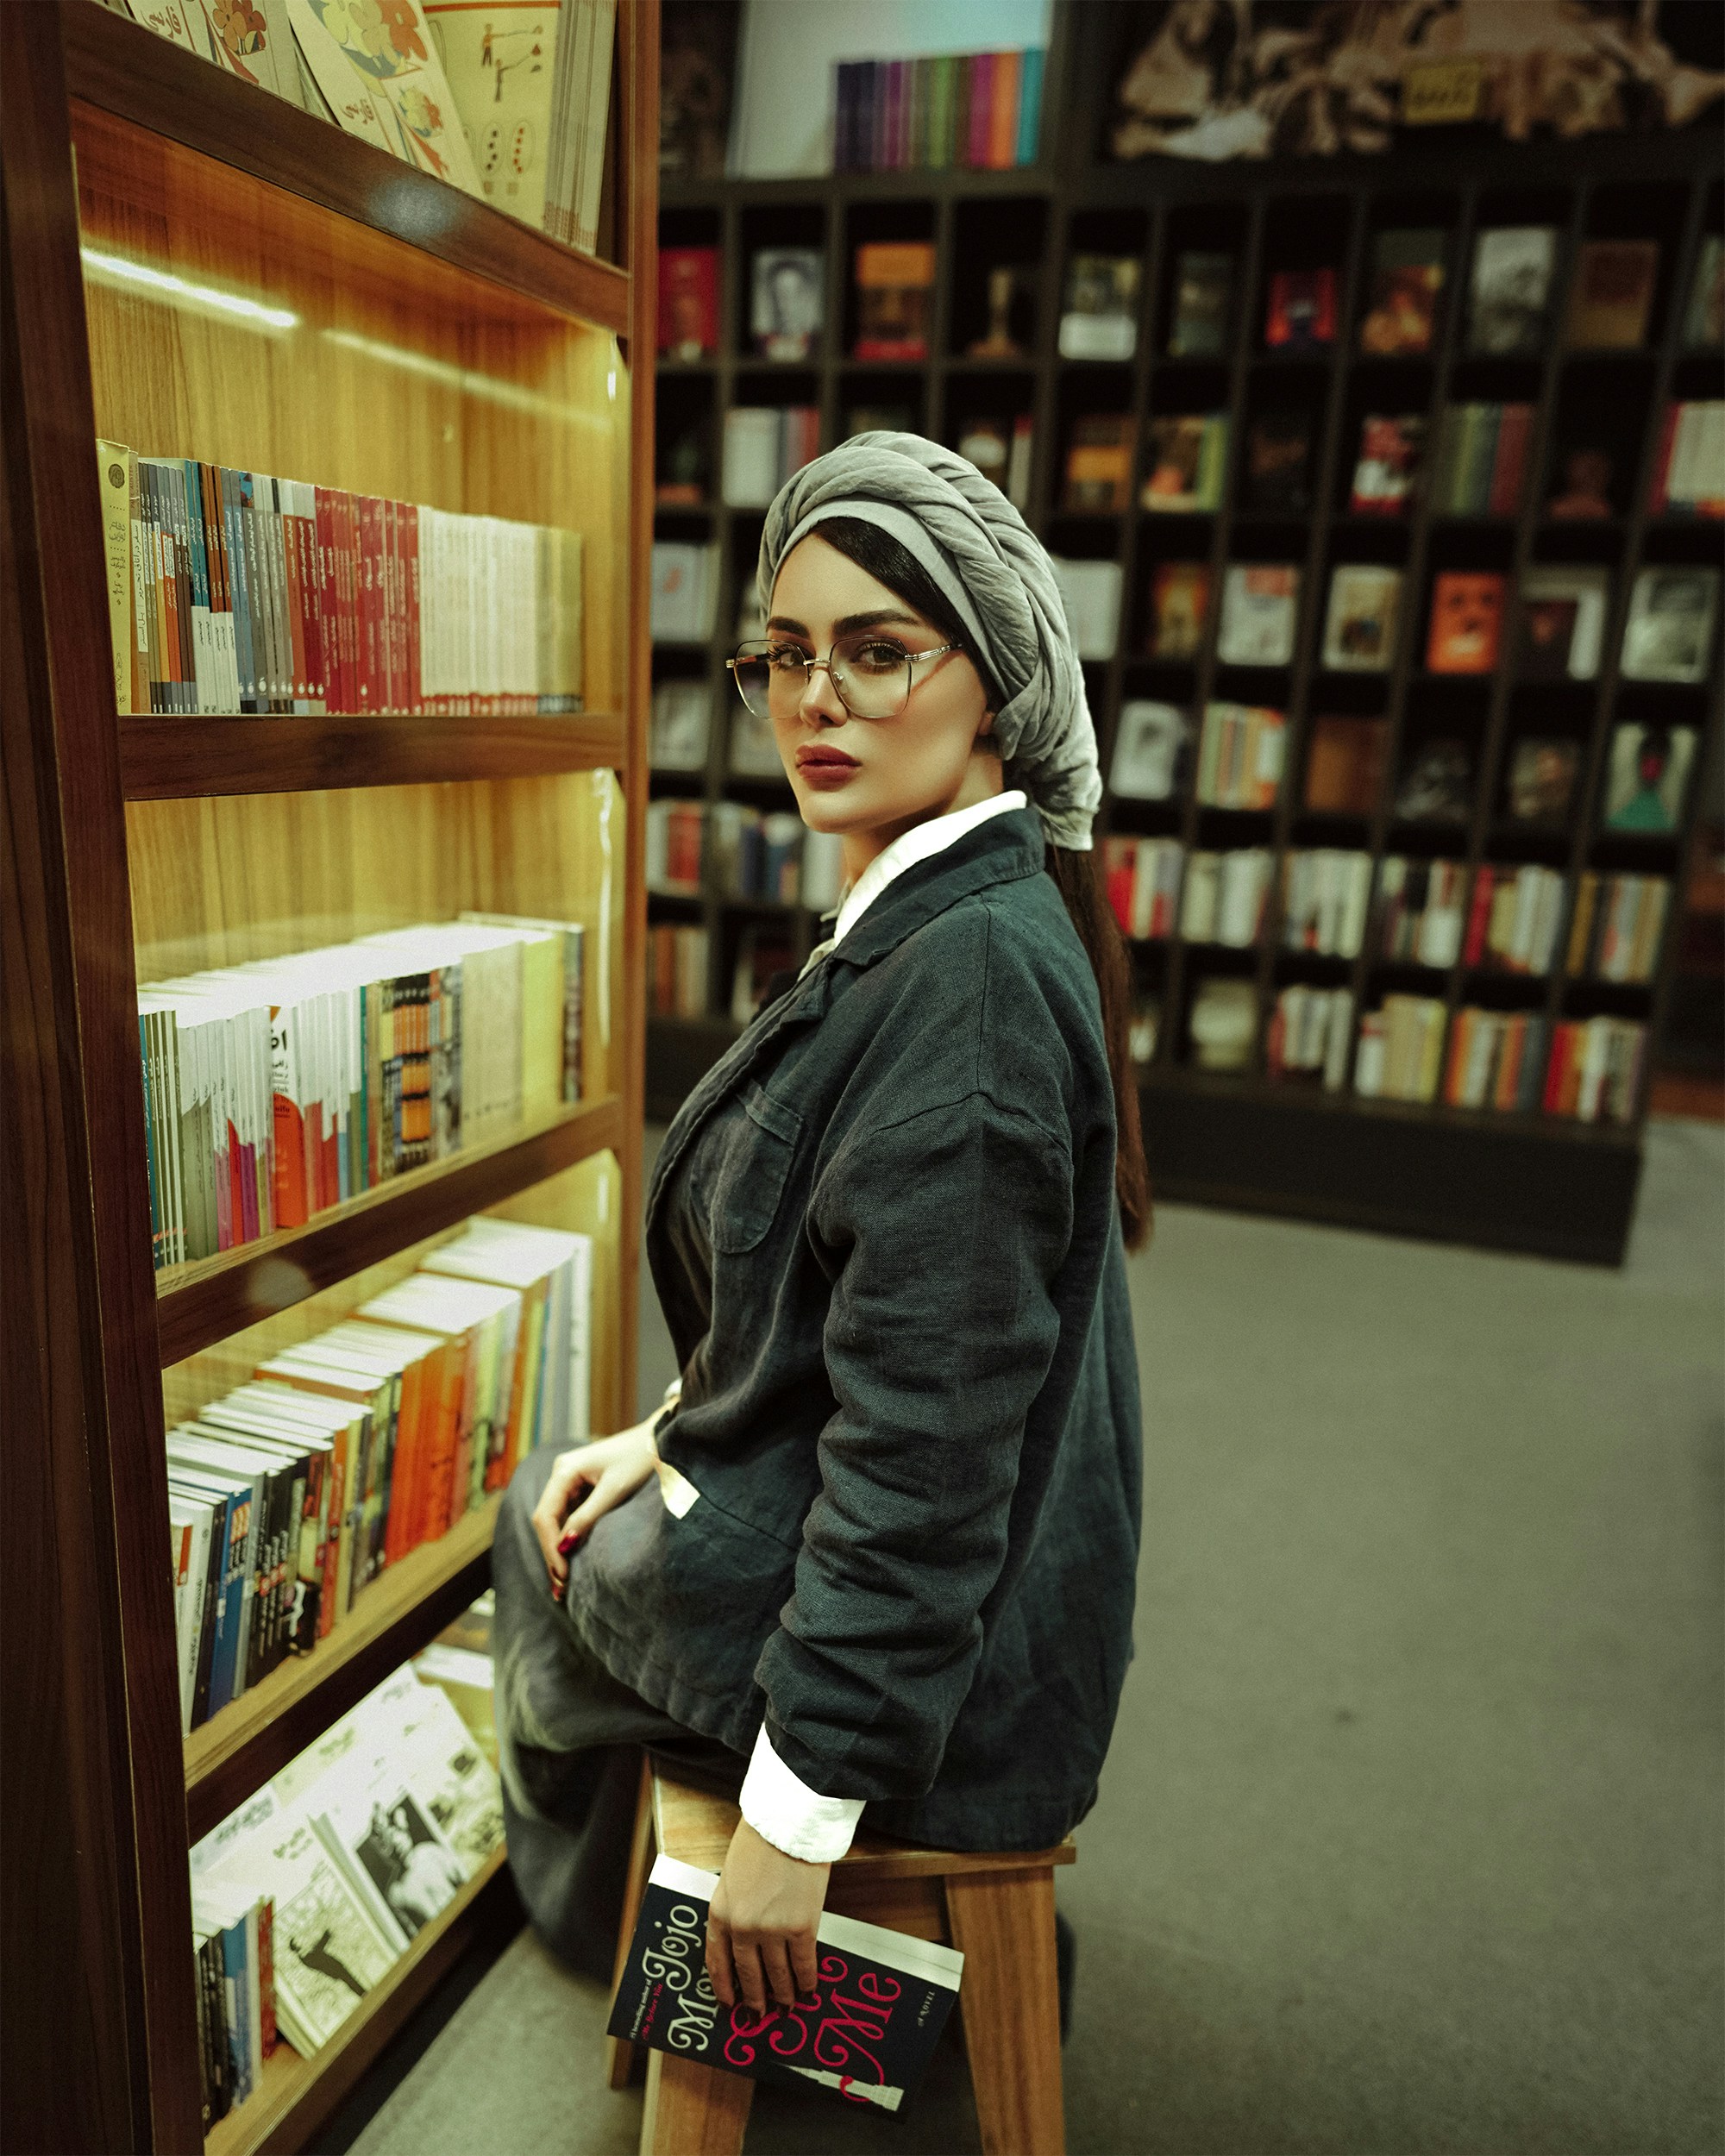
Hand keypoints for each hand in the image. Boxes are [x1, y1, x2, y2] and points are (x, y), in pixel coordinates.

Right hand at [530, 1422, 658, 1599]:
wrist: (659, 1438)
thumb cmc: (640, 1459)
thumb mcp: (615, 1490)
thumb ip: (588, 1517)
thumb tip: (564, 1546)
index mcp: (564, 1470)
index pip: (545, 1516)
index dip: (551, 1548)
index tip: (563, 1575)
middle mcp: (561, 1474)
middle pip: (546, 1520)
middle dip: (552, 1553)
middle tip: (560, 1588)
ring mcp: (570, 1481)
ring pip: (555, 1520)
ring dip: (558, 1549)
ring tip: (563, 1582)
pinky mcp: (581, 1487)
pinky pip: (568, 1516)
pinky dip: (568, 1538)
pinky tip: (571, 1559)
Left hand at [706, 1819, 829, 2013]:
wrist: (789, 1824)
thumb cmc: (759, 1843)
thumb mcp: (732, 1878)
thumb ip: (735, 1909)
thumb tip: (745, 1942)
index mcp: (720, 1914)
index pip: (717, 1962)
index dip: (724, 1987)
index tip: (729, 2004)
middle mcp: (743, 1928)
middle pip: (749, 1974)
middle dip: (755, 1997)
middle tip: (760, 2012)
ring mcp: (773, 1930)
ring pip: (778, 1975)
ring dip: (783, 1994)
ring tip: (787, 2005)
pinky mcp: (802, 1927)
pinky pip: (804, 1964)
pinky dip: (807, 1980)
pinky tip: (808, 1989)